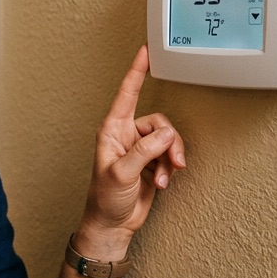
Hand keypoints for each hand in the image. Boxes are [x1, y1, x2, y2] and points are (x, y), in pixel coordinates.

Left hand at [79, 45, 185, 254]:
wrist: (112, 225)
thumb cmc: (105, 199)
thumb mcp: (122, 173)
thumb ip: (144, 151)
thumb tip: (165, 134)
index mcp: (112, 130)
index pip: (127, 94)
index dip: (137, 72)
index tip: (145, 51)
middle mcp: (126, 136)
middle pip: (159, 123)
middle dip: (168, 142)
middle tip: (171, 162)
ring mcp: (140, 150)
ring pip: (168, 140)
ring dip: (169, 159)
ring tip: (163, 178)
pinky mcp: (151, 163)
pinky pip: (170, 155)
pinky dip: (169, 169)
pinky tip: (162, 183)